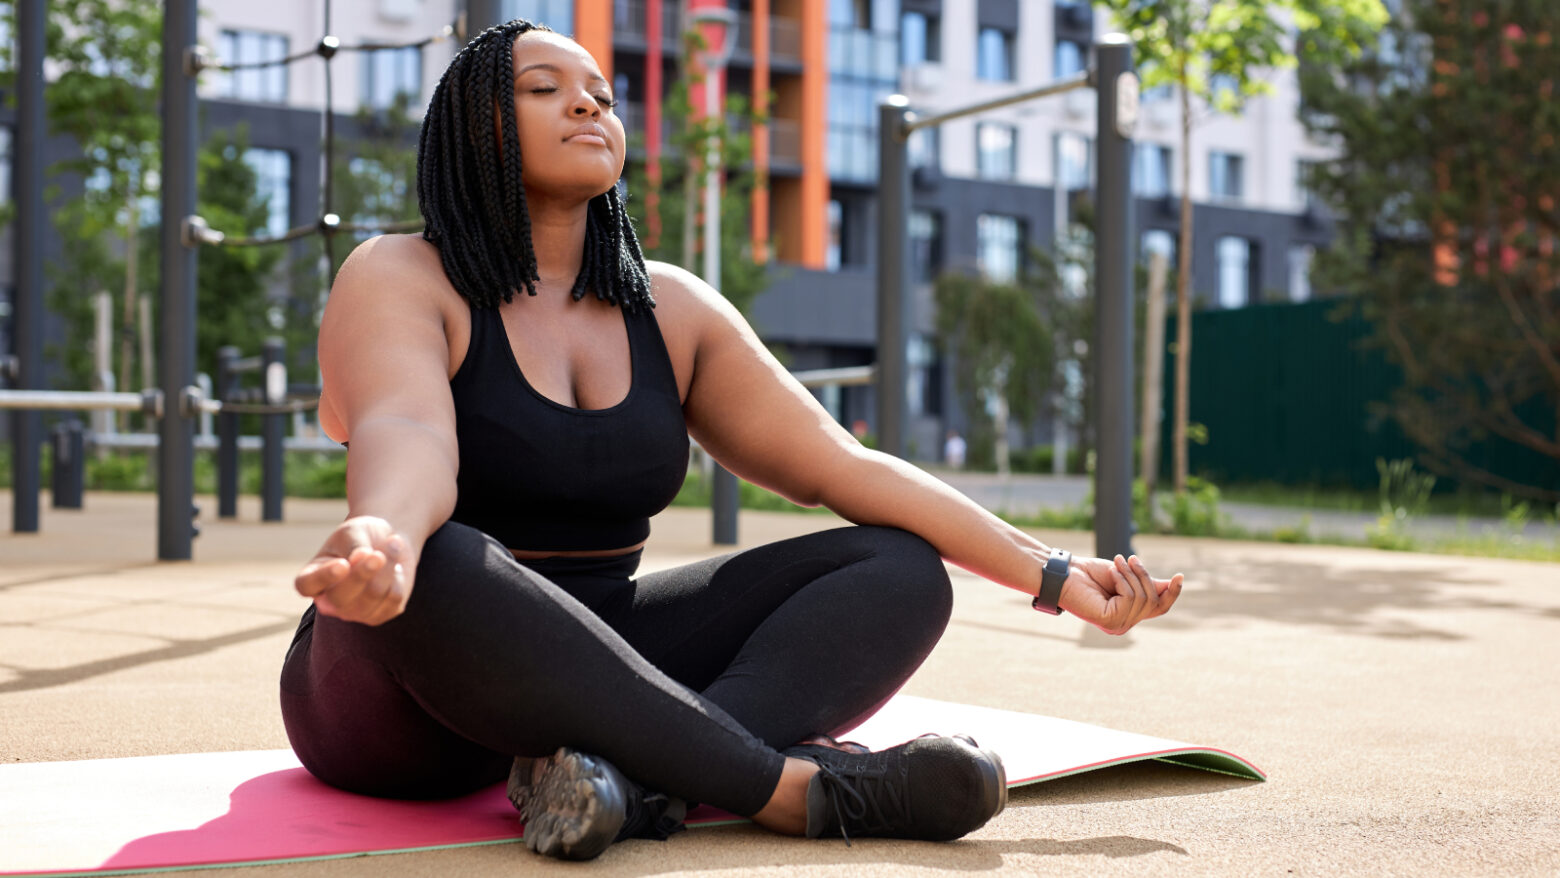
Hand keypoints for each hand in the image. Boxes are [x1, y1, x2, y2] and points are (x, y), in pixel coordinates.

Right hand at [294, 515, 414, 625]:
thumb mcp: (353, 532)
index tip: (342, 564)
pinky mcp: (378, 615)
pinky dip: (399, 578)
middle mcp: (328, 601)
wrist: (387, 543)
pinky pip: (393, 599)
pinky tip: (395, 569)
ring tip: (393, 544)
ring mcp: (352, 612)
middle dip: (363, 573)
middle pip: (341, 597)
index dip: (323, 578)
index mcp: (312, 577)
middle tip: (379, 554)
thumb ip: (354, 545)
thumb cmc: (361, 536)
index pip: (307, 585)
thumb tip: (361, 557)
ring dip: (388, 566)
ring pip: (372, 596)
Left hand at [1058, 554, 1183, 634]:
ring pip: (1143, 598)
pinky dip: (1123, 581)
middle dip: (1144, 576)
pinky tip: (1111, 573)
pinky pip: (1130, 598)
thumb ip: (1147, 583)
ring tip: (1116, 563)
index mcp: (1129, 614)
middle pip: (1154, 601)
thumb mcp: (1125, 576)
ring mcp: (1117, 626)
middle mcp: (1124, 624)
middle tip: (1128, 558)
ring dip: (1131, 575)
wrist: (1066, 572)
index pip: (1159, 608)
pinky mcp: (1109, 621)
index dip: (1172, 594)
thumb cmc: (1090, 574)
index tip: (1180, 576)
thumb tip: (1170, 585)